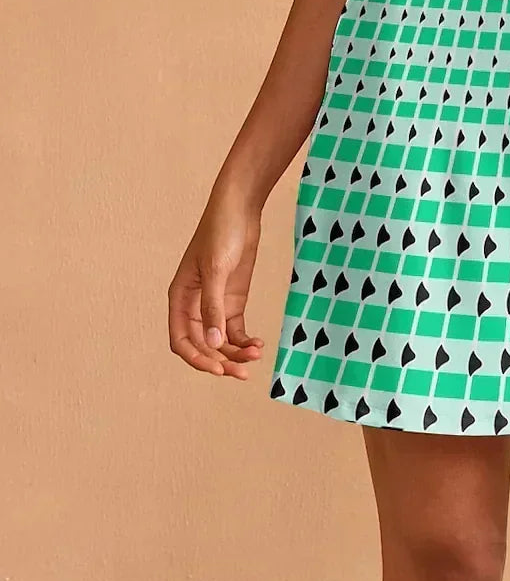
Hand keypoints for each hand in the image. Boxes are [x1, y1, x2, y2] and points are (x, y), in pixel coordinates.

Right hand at [168, 191, 264, 378]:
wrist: (241, 208)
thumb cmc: (220, 233)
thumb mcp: (216, 270)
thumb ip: (213, 307)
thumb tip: (213, 342)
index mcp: (180, 298)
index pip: (181, 340)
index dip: (197, 358)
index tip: (218, 367)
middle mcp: (194, 305)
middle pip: (203, 345)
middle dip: (221, 360)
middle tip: (243, 372)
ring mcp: (215, 303)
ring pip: (220, 340)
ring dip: (235, 353)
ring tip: (256, 357)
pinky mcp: (234, 299)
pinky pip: (235, 329)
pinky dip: (245, 341)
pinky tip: (258, 345)